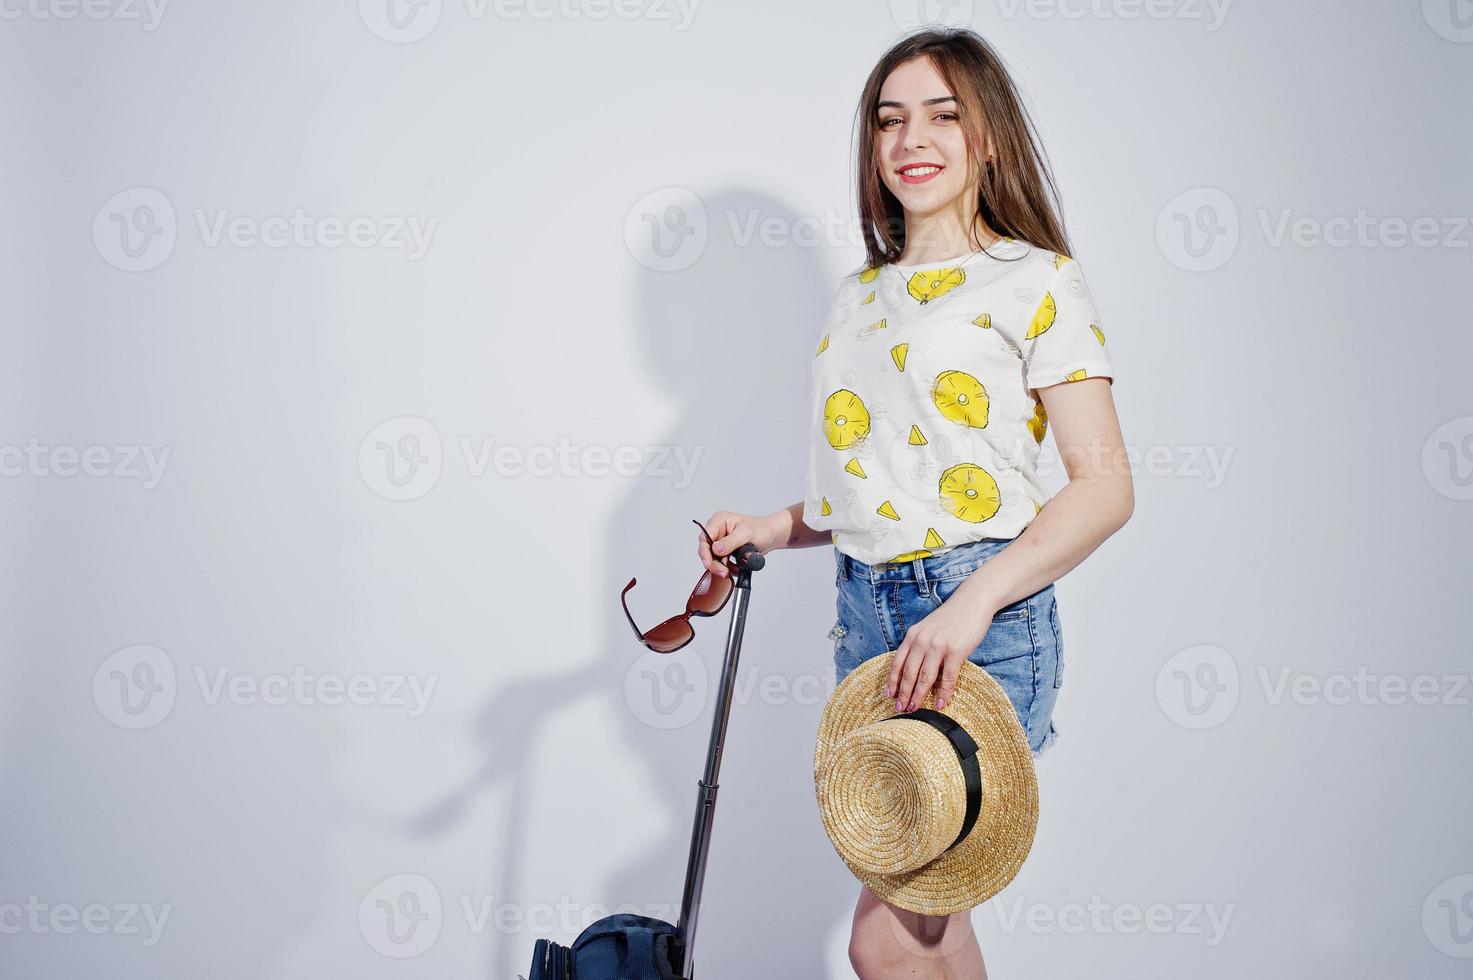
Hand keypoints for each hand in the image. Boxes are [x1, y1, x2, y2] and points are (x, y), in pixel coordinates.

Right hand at [697, 510, 788, 578]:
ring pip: (713, 559)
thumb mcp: (746, 534)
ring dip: (722, 567)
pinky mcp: (726, 551)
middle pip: (706, 550)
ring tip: (732, 571)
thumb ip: (730, 542)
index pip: (704, 538)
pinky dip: (728, 568)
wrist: (772, 536)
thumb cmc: (762, 529)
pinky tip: (737, 569)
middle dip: (714, 563)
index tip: (709, 564)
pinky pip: (722, 563)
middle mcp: (718, 531)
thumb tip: (716, 549)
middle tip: (723, 572)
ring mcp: (721, 542)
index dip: (705, 552)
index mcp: (719, 521)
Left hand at [887, 594, 995, 712]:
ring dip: (919, 696)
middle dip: (903, 694)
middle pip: (909, 673)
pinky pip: (948, 678)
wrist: (972, 602)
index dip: (892, 681)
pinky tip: (940, 704)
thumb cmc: (950, 617)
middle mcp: (922, 641)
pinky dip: (944, 693)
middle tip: (900, 709)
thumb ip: (919, 644)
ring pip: (925, 678)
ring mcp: (939, 646)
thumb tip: (912, 668)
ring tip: (915, 709)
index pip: (897, 662)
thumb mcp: (927, 627)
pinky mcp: (956, 651)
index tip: (888, 696)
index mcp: (913, 635)